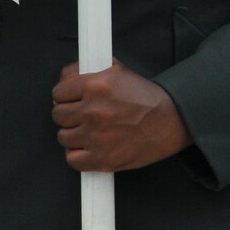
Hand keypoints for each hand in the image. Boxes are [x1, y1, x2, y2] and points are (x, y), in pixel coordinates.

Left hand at [52, 61, 189, 171]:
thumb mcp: (118, 71)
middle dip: (68, 114)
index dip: (64, 95)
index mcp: (96, 85)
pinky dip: (78, 155)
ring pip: (63, 137)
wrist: (171, 120)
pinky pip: (72, 159)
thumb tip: (64, 77)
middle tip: (81, 114)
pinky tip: (89, 147)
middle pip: (58, 114)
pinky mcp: (103, 159)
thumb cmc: (145, 96)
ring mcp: (97, 137)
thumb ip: (87, 70)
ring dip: (73, 134)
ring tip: (88, 130)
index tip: (69, 99)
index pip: (58, 92)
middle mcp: (93, 111)